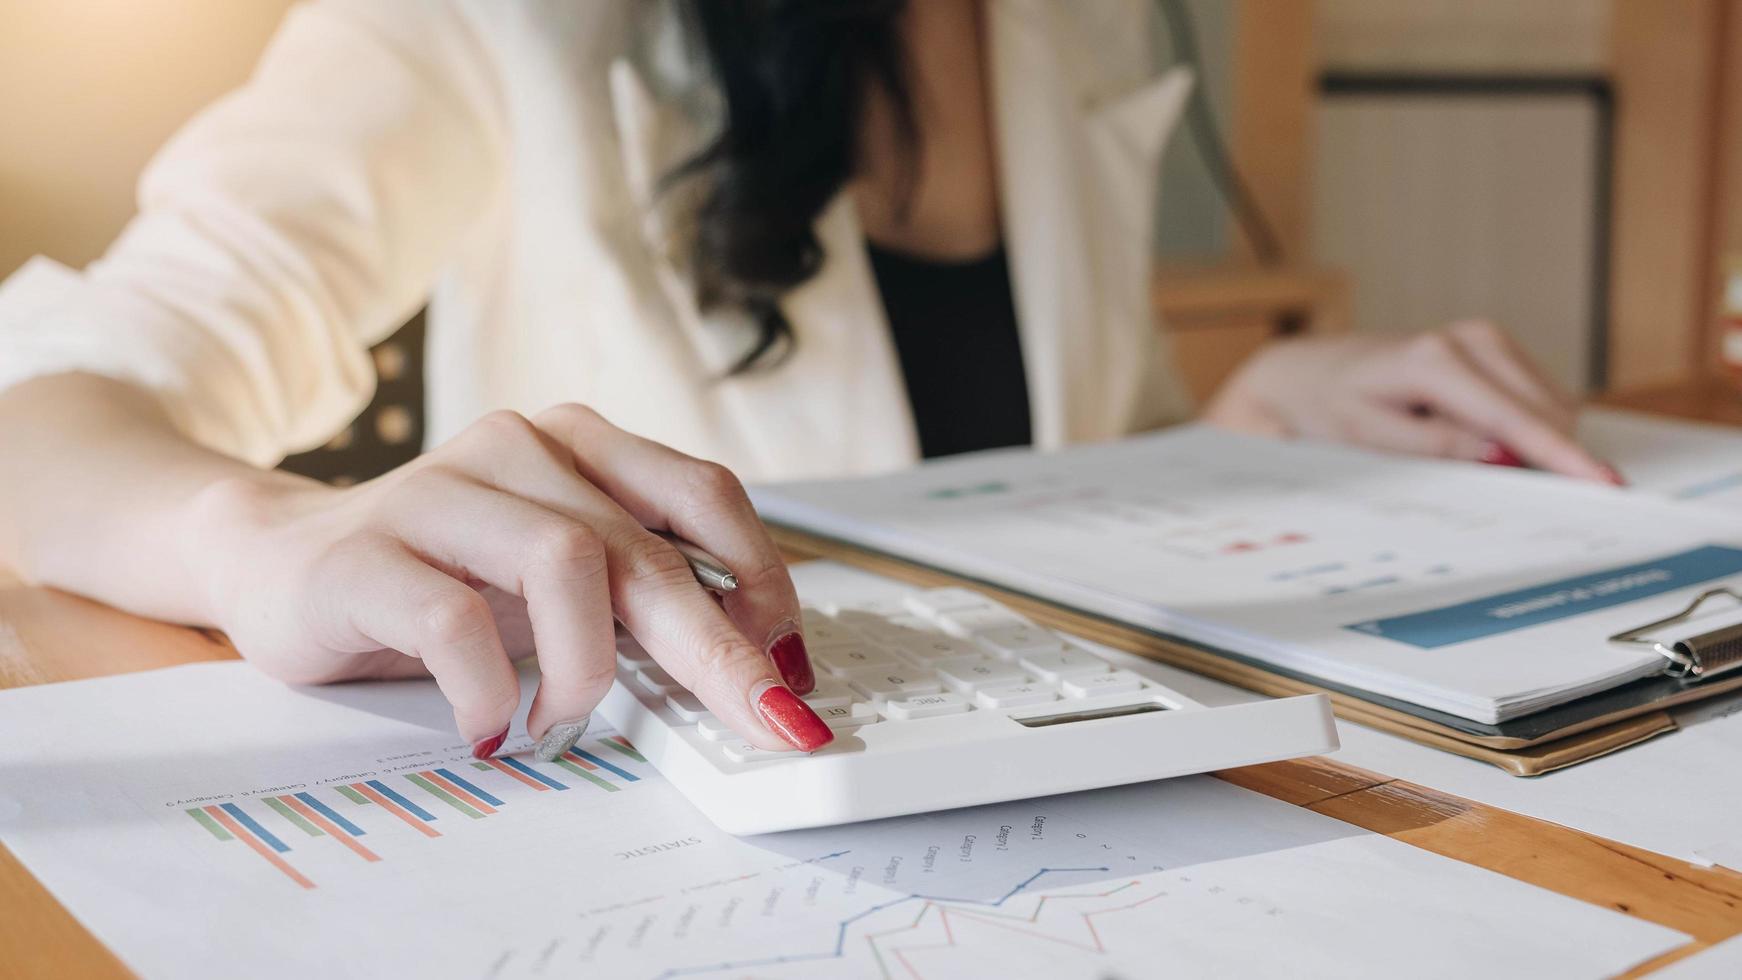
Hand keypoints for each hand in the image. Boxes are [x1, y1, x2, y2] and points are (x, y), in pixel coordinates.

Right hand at [183, 406, 829, 758]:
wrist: (280, 559)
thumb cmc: (444, 576)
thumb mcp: (558, 577)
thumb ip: (640, 594)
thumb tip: (757, 665)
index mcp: (580, 444)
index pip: (702, 494)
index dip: (761, 578)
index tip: (787, 662)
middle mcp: (519, 448)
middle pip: (646, 546)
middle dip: (717, 648)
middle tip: (762, 720)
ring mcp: (440, 492)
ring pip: (565, 562)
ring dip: (589, 666)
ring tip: (565, 718)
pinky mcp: (366, 555)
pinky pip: (453, 622)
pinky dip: (492, 686)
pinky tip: (493, 723)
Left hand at [1202, 321, 1620, 482]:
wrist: (1311, 373)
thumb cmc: (1332, 408)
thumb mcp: (1371, 440)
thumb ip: (1438, 448)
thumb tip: (1500, 455)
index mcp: (1437, 362)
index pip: (1515, 419)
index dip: (1562, 456)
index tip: (1603, 483)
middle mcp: (1473, 340)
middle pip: (1548, 412)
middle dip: (1543, 457)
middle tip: (1494, 486)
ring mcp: (1489, 338)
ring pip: (1551, 406)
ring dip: (1527, 442)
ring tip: (1454, 447)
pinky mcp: (1496, 348)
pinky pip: (1535, 400)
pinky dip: (1518, 427)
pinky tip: (1468, 432)